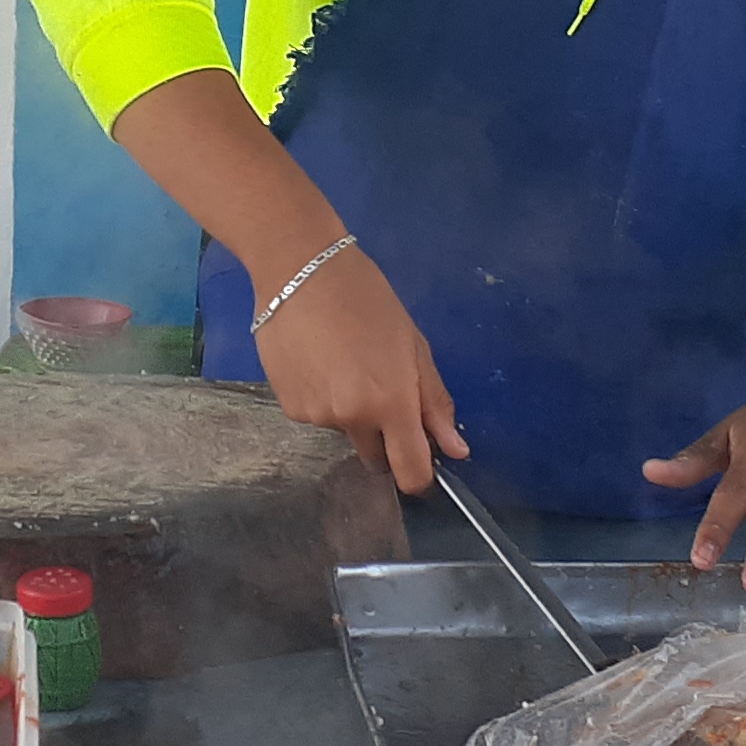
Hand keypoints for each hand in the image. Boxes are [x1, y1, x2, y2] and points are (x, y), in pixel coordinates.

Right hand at [256, 247, 468, 492]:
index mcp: (391, 403)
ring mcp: (316, 416)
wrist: (298, 269)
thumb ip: (434, 402)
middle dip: (385, 439)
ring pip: (345, 433)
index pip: (410, 473)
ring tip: (344, 363)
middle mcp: (352, 419)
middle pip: (376, 458)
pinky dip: (323, 400)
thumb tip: (456, 451)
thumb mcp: (413, 344)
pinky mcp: (288, 407)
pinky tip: (319, 362)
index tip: (422, 461)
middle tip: (381, 392)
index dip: (420, 477)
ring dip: (351, 413)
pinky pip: (318, 417)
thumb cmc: (366, 298)